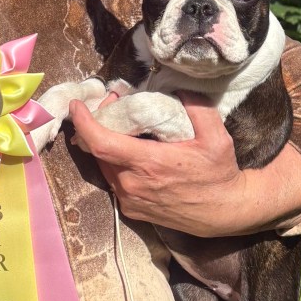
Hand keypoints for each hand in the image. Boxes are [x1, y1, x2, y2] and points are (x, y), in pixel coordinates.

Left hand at [69, 91, 246, 235]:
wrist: (224, 212)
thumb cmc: (219, 173)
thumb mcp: (216, 136)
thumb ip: (196, 107)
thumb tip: (178, 88)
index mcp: (149, 164)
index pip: (102, 143)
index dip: (84, 123)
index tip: (76, 106)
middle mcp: (133, 184)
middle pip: (99, 151)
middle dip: (99, 125)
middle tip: (113, 105)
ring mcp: (130, 200)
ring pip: (104, 165)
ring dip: (106, 144)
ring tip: (121, 125)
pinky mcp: (132, 210)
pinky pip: (114, 180)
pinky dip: (115, 163)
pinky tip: (129, 151)